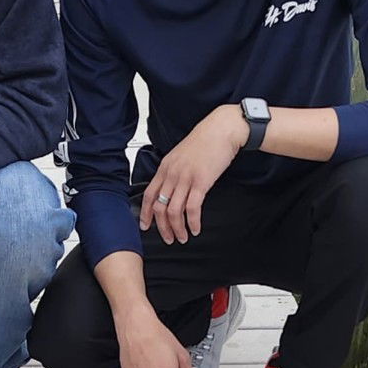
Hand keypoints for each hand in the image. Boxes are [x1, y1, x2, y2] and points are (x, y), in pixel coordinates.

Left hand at [140, 104, 244, 245]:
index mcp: (165, 167)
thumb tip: (171, 188)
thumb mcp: (181, 155)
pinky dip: (192, 222)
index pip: (149, 194)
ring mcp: (185, 178)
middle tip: (168, 238)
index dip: (145, 214)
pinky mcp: (201, 182)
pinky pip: (192, 208)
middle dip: (162, 228)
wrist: (221, 130)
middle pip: (159, 207)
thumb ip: (173, 171)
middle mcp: (172, 174)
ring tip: (183, 237)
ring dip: (177, 229)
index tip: (145, 226)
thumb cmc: (205, 141)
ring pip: (174, 211)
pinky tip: (196, 228)